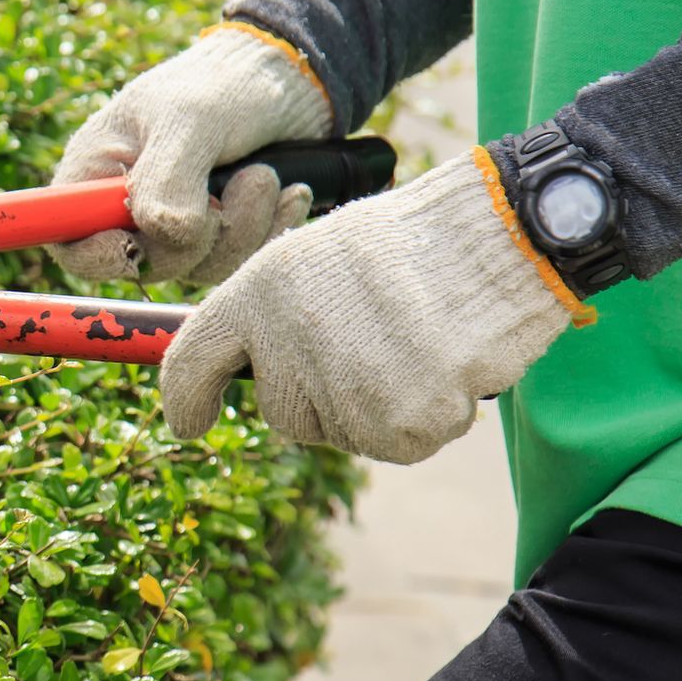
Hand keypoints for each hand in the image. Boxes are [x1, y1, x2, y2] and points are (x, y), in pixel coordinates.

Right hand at [51, 24, 332, 283]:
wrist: (291, 79)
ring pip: (198, 267)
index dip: (95, 256)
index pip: (69, 239)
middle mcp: (127, 205)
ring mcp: (174, 225)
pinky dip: (271, 231)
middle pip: (144, 264)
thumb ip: (168, 181)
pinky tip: (290, 194)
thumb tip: (163, 235)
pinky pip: (237, 263)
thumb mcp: (190, 120)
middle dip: (202, 235)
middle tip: (245, 182)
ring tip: (267, 176)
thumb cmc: (224, 84)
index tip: (135, 247)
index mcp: (96, 171)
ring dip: (246, 228)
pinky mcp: (217, 235)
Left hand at [160, 151, 586, 463]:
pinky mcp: (398, 424)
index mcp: (258, 293)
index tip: (188, 421)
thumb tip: (253, 374)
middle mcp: (287, 344)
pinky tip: (444, 365)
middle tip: (371, 340)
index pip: (193, 358)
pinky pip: (400, 443)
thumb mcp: (314, 260)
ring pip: (343, 431)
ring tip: (413, 341)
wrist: (497, 237)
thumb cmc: (409, 245)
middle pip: (282, 413)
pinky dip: (426, 417)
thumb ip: (273, 318)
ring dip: (377, 404)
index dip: (184, 397)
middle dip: (319, 394)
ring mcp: (342, 389)